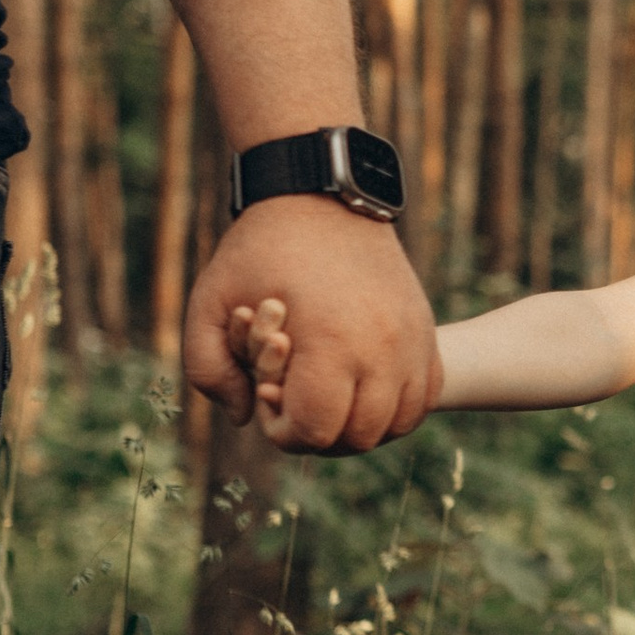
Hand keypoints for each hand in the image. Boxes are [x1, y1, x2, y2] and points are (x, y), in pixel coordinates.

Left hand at [185, 201, 439, 450]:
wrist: (321, 198)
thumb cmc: (260, 252)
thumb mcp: (209, 303)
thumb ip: (208, 371)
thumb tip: (244, 417)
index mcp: (330, 342)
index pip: (317, 430)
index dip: (283, 430)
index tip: (267, 397)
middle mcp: (382, 348)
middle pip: (359, 437)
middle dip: (320, 433)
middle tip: (295, 400)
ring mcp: (412, 340)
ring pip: (397, 425)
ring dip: (360, 426)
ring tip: (329, 398)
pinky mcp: (426, 331)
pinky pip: (424, 398)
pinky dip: (394, 408)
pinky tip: (362, 389)